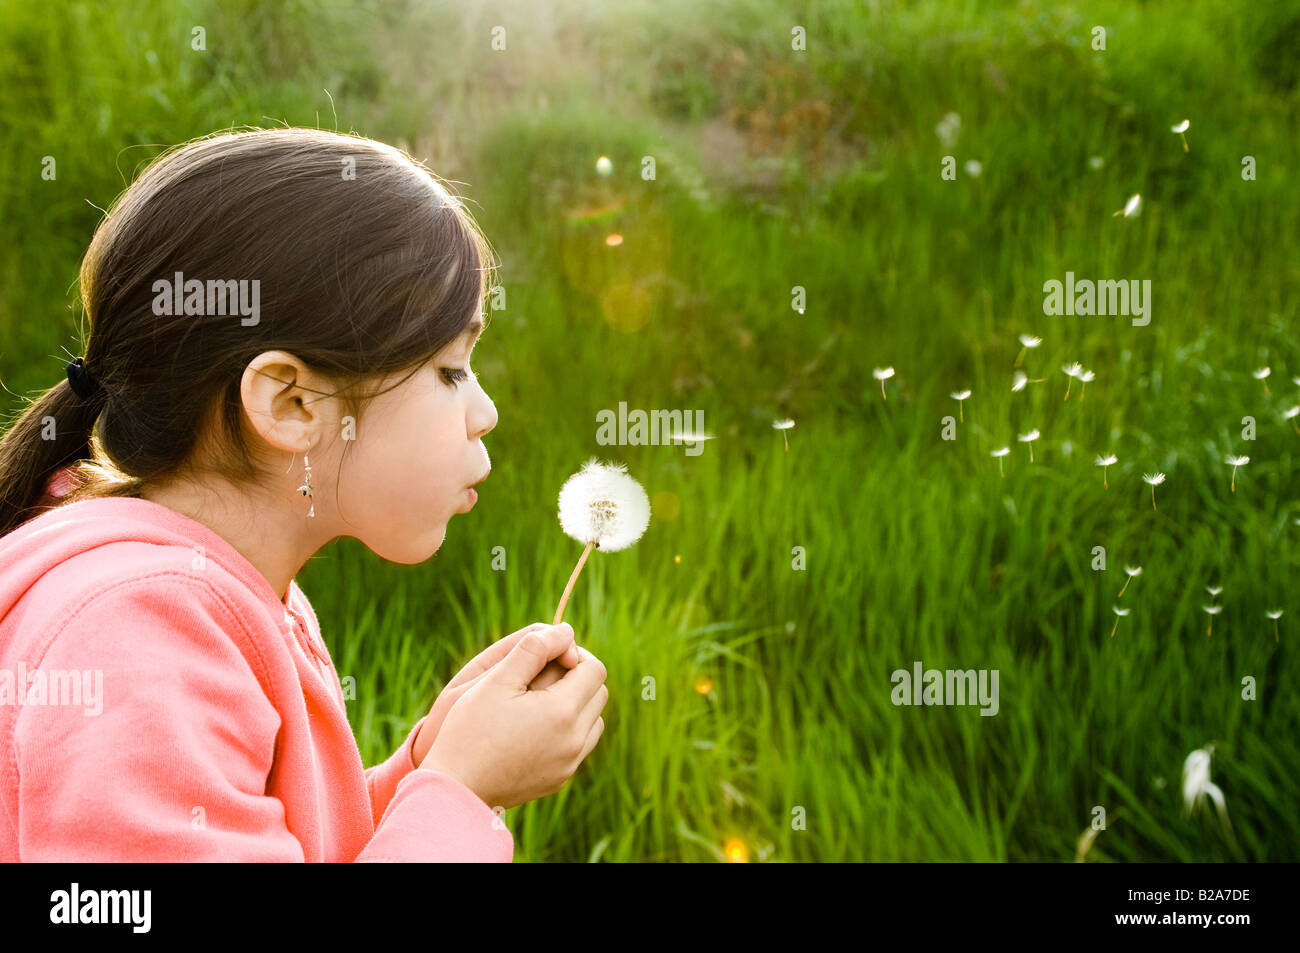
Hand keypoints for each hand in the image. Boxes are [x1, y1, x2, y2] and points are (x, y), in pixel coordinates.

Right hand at [419, 626, 607, 809]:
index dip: (573, 655)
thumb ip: (533, 647)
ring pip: (593, 720)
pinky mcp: (559, 779)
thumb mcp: (497, 678)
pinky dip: (567, 729)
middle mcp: (575, 741)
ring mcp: (569, 764)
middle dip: (575, 678)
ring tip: (535, 702)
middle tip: (537, 678)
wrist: (455, 786)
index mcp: (562, 712)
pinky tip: (533, 727)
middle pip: (598, 693)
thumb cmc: (470, 729)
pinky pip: (579, 746)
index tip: (544, 658)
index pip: (594, 669)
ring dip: (574, 703)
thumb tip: (565, 630)